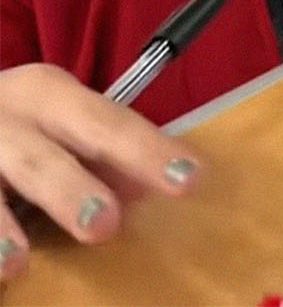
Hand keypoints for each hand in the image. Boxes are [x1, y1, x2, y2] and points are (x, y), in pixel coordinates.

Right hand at [0, 63, 201, 280]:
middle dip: (68, 189)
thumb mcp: (59, 125)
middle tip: (103, 225)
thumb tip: (151, 187)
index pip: (107, 123)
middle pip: (37, 156)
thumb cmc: (18, 126)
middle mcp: (3, 115)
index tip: (188, 179)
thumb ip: (104, 154)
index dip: (147, 151)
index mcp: (47, 95)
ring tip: (15, 264)